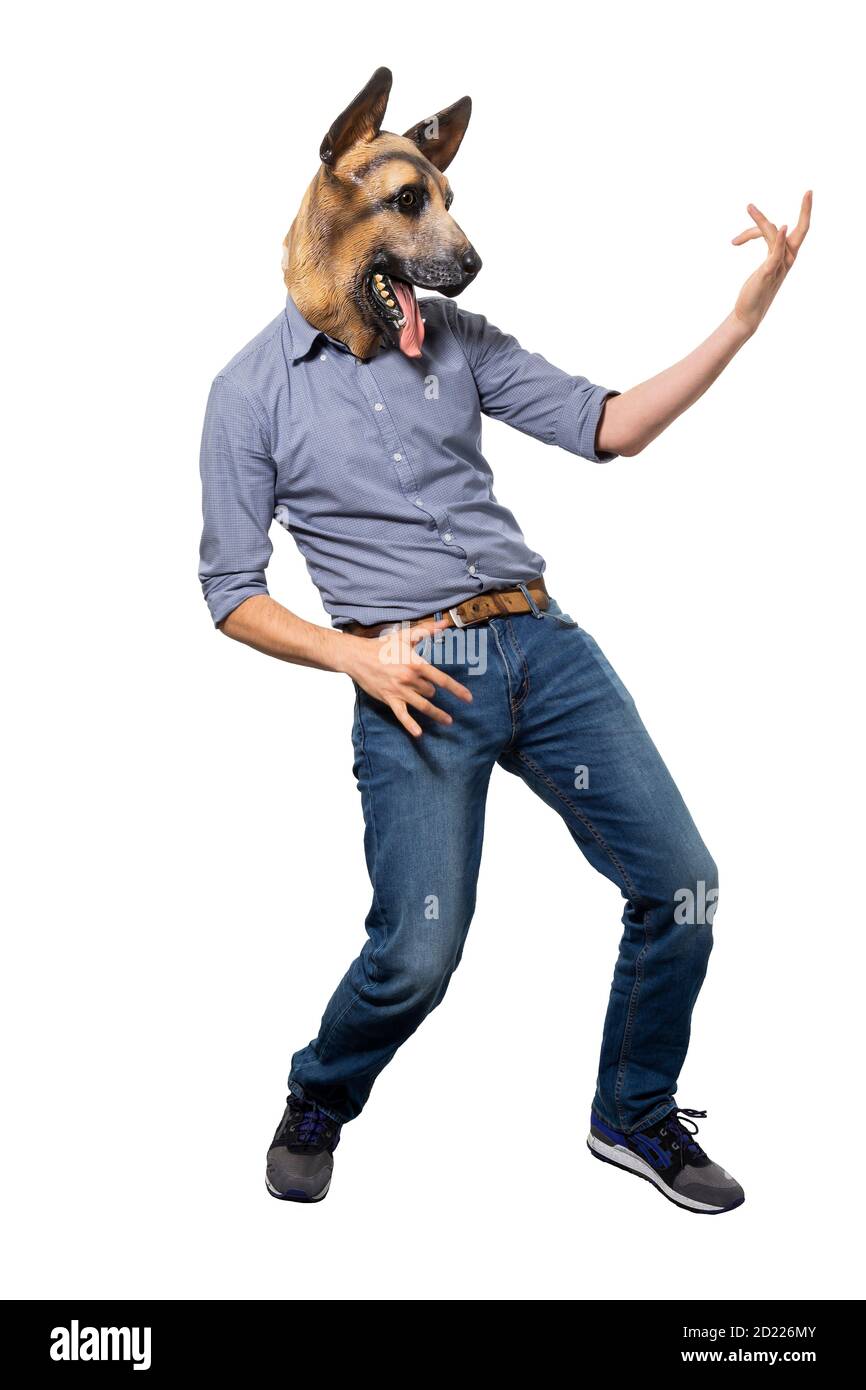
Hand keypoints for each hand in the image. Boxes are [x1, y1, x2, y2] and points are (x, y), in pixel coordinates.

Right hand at [341, 617, 471, 736]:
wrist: (357, 656)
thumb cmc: (382, 646)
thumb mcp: (405, 636)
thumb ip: (427, 631)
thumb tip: (445, 624)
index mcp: (416, 664)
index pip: (442, 679)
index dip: (457, 690)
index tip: (468, 698)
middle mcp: (410, 679)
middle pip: (430, 692)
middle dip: (431, 692)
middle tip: (426, 688)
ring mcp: (399, 690)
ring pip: (423, 705)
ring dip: (436, 714)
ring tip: (447, 721)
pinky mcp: (389, 699)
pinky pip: (402, 715)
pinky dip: (410, 725)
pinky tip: (419, 733)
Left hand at [731, 190, 811, 335]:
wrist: (747, 315)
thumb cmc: (755, 291)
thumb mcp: (762, 266)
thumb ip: (766, 249)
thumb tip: (758, 233)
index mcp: (787, 257)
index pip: (796, 232)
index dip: (803, 214)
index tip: (807, 194)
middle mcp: (787, 261)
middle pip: (801, 232)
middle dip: (806, 211)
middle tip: (809, 191)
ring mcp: (778, 267)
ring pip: (776, 237)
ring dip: (761, 221)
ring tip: (749, 207)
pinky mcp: (767, 274)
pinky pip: (775, 253)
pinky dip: (779, 239)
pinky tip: (782, 227)